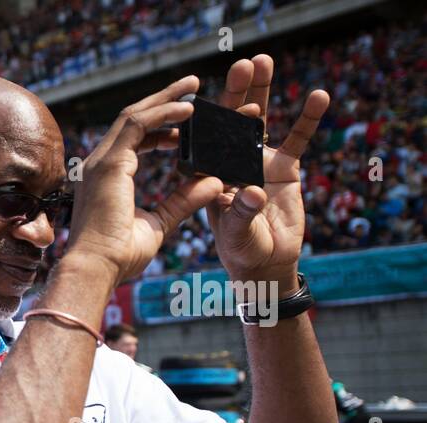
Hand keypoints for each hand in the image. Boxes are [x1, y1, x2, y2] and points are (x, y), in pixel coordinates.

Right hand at [67, 75, 225, 284]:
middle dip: (164, 100)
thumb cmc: (119, 256)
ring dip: (166, 99)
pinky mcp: (109, 164)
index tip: (188, 122)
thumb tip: (214, 182)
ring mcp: (102, 161)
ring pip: (134, 115)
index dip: (163, 126)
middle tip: (193, 86)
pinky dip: (164, 113)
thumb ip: (184, 200)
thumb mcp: (160, 223)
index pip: (135, 139)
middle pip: (133, 119)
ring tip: (193, 87)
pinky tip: (189, 109)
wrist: (97, 269)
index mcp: (108, 177)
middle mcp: (100, 164)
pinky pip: (138, 125)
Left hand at [206, 55, 328, 291]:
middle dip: (235, 94)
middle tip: (240, 65)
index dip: (206, 121)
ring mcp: (257, 161)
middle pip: (230, 123)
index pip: (204, 144)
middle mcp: (230, 163)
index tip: (202, 99)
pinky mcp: (284, 167)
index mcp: (208, 176)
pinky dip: (308, 119)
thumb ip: (243, 213)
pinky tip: (318, 96)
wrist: (267, 263)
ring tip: (263, 61)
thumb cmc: (241, 250)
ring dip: (261, 93)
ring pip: (259, 121)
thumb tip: (254, 192)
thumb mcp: (236, 234)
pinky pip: (297, 139)